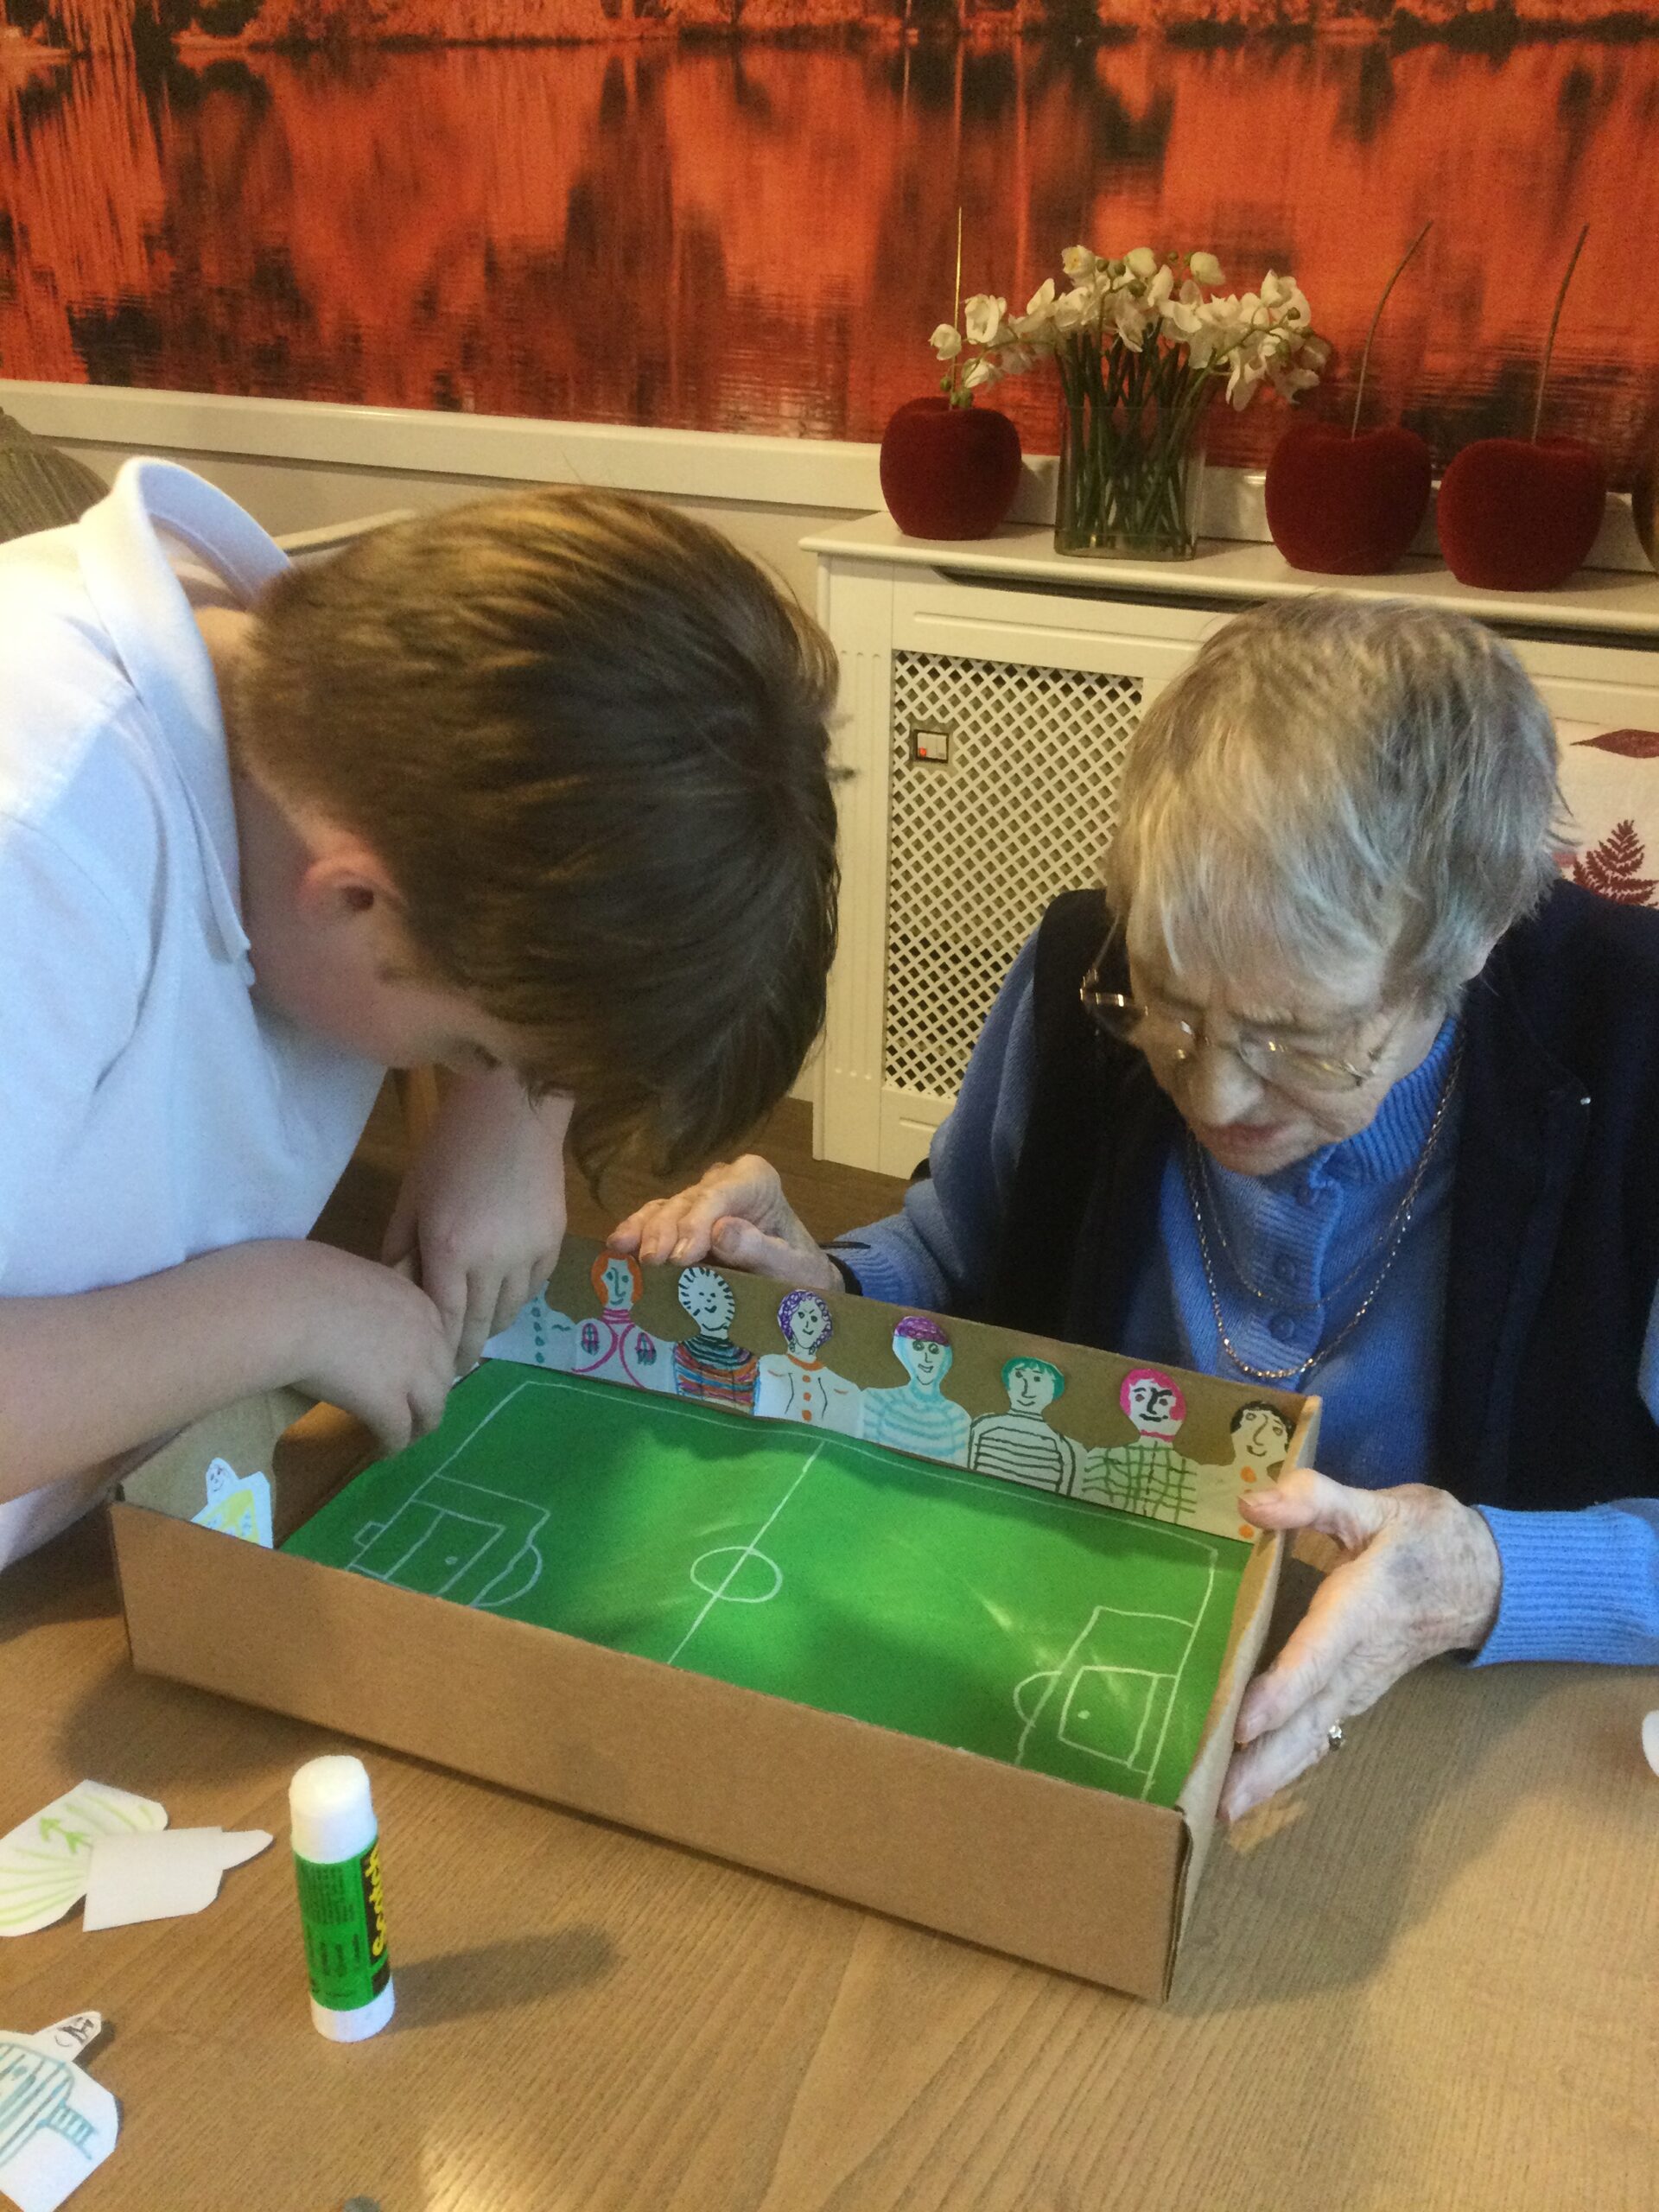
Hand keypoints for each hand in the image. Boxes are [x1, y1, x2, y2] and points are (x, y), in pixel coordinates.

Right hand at [284, 1243, 455, 1457]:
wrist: (284, 1306)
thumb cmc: (298, 1280)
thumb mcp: (347, 1275)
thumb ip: (363, 1294)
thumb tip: (346, 1302)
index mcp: (417, 1301)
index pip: (438, 1339)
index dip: (427, 1361)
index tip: (413, 1373)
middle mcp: (426, 1337)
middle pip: (443, 1376)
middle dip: (430, 1395)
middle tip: (414, 1410)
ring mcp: (411, 1373)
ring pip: (432, 1410)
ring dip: (419, 1426)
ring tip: (404, 1436)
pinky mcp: (388, 1405)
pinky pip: (399, 1434)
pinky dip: (391, 1445)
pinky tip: (380, 1452)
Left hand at [383, 1072, 571, 1374]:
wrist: (515, 1109)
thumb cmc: (451, 1147)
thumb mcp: (413, 1196)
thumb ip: (401, 1249)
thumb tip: (398, 1292)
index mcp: (449, 1250)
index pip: (445, 1322)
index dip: (440, 1350)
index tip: (434, 1370)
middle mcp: (493, 1261)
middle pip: (481, 1327)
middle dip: (467, 1351)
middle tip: (455, 1367)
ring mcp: (529, 1254)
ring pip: (511, 1312)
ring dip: (493, 1325)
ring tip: (478, 1330)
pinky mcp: (555, 1243)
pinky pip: (534, 1287)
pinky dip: (516, 1297)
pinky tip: (503, 1293)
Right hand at [609, 1154, 838, 1291]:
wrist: (795, 1280)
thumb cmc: (798, 1271)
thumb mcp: (790, 1267)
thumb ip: (760, 1249)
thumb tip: (720, 1231)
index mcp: (755, 1179)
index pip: (720, 1194)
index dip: (696, 1222)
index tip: (683, 1256)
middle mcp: (723, 1180)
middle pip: (687, 1201)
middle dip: (666, 1230)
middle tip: (653, 1262)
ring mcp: (698, 1198)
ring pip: (665, 1208)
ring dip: (644, 1232)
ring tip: (626, 1254)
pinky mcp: (679, 1218)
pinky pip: (653, 1221)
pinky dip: (636, 1234)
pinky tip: (618, 1248)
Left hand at [1220, 1467, 1501, 1822]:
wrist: (1489, 1579)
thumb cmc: (1426, 1537)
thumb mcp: (1376, 1505)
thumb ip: (1315, 1499)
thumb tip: (1252, 1502)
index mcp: (1362, 1607)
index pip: (1319, 1652)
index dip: (1283, 1688)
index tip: (1244, 1722)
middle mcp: (1361, 1657)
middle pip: (1312, 1716)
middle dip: (1267, 1760)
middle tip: (1219, 1800)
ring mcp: (1362, 1683)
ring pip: (1316, 1734)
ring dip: (1273, 1773)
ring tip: (1225, 1808)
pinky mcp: (1359, 1693)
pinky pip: (1322, 1733)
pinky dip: (1290, 1764)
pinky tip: (1255, 1788)